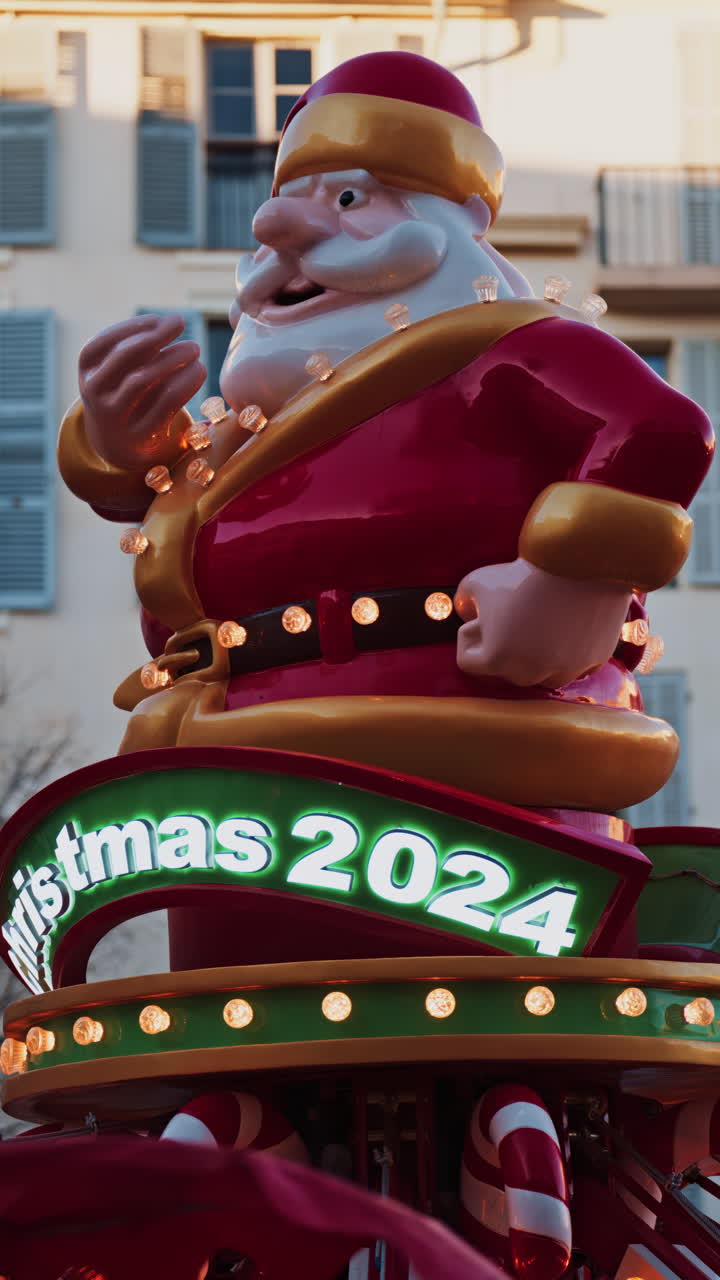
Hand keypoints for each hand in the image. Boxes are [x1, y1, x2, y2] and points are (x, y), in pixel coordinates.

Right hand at [79, 314, 206, 469]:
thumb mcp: (118, 371)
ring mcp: (116, 416)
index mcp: (86, 372)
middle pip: (123, 357)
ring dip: (172, 358)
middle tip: (181, 322)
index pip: (103, 342)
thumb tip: (169, 325)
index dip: (133, 326)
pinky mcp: (142, 434)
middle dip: (155, 335)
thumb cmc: (125, 394)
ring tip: (193, 348)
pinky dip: (185, 382)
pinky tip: (198, 370)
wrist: (121, 445)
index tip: (159, 318)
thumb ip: (135, 350)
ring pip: (142, 380)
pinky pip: (166, 402)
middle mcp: (94, 393)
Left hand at [454, 558, 631, 689]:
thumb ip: (463, 602)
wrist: (581, 560)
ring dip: (535, 655)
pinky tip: (567, 624)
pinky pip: (573, 666)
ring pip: (542, 674)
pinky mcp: (594, 660)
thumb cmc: (525, 571)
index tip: (484, 613)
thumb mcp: (477, 581)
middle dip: (504, 645)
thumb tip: (467, 615)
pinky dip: (568, 651)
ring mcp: (566, 669)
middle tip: (514, 613)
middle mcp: (531, 672)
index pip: (468, 662)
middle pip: (506, 670)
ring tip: (540, 621)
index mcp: (497, 658)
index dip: (471, 634)